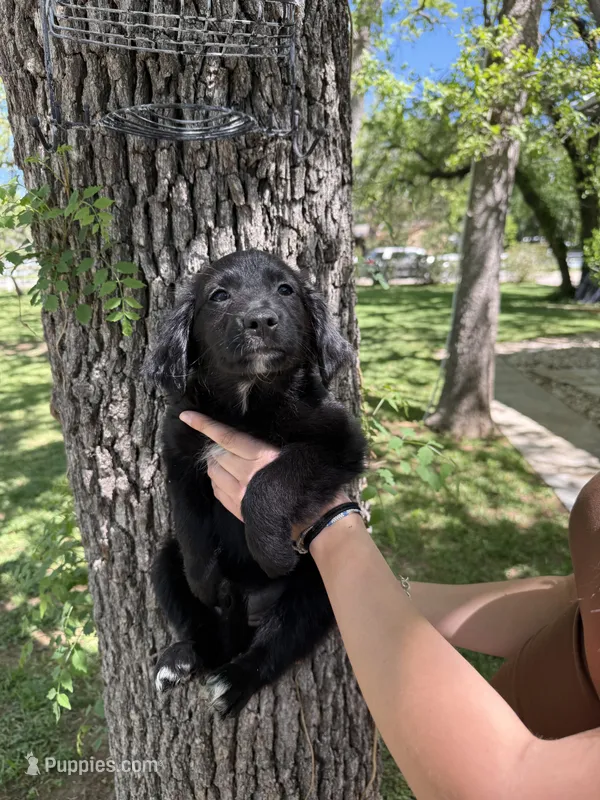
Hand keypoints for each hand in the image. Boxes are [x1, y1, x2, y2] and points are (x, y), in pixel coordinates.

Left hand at [179, 412, 350, 540]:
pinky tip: (229, 480)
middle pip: (216, 455)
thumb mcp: (291, 454)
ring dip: (216, 465)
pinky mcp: (238, 509)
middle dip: (216, 449)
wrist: (317, 518)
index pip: (227, 437)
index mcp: (263, 456)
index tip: (186, 416)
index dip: (205, 425)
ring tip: (229, 464)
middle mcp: (248, 475)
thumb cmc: (308, 479)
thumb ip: (264, 446)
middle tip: (227, 449)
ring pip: (214, 472)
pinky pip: (216, 490)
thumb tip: (236, 440)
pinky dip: (217, 481)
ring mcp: (241, 494)